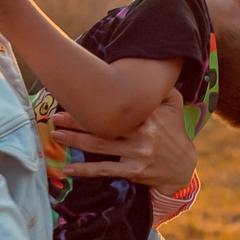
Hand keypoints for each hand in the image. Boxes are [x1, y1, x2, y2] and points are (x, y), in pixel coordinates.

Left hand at [53, 89, 195, 190]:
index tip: (76, 94)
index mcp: (150, 114)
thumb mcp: (174, 105)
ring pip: (101, 146)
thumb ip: (161, 87)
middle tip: (56, 116)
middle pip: (105, 125)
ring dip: (75, 141)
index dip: (98, 100)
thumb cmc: (173, 132)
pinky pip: (105, 170)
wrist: (183, 166)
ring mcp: (137, 153)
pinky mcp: (133, 171)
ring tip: (56, 135)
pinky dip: (85, 171)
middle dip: (78, 120)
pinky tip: (68, 170)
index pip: (121, 105)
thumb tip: (147, 68)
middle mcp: (144, 133)